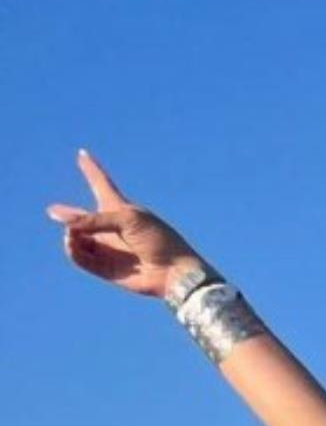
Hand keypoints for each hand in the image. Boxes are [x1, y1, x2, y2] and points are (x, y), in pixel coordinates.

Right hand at [47, 150, 199, 297]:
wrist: (173, 272)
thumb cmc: (158, 240)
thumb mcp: (127, 220)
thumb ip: (95, 220)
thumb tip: (67, 226)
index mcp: (120, 208)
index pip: (102, 183)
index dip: (91, 169)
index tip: (83, 153)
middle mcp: (111, 228)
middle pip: (83, 218)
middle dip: (68, 215)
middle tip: (52, 211)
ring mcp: (108, 248)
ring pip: (78, 239)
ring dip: (71, 235)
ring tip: (71, 235)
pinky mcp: (106, 269)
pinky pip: (82, 259)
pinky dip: (74, 251)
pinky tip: (72, 244)